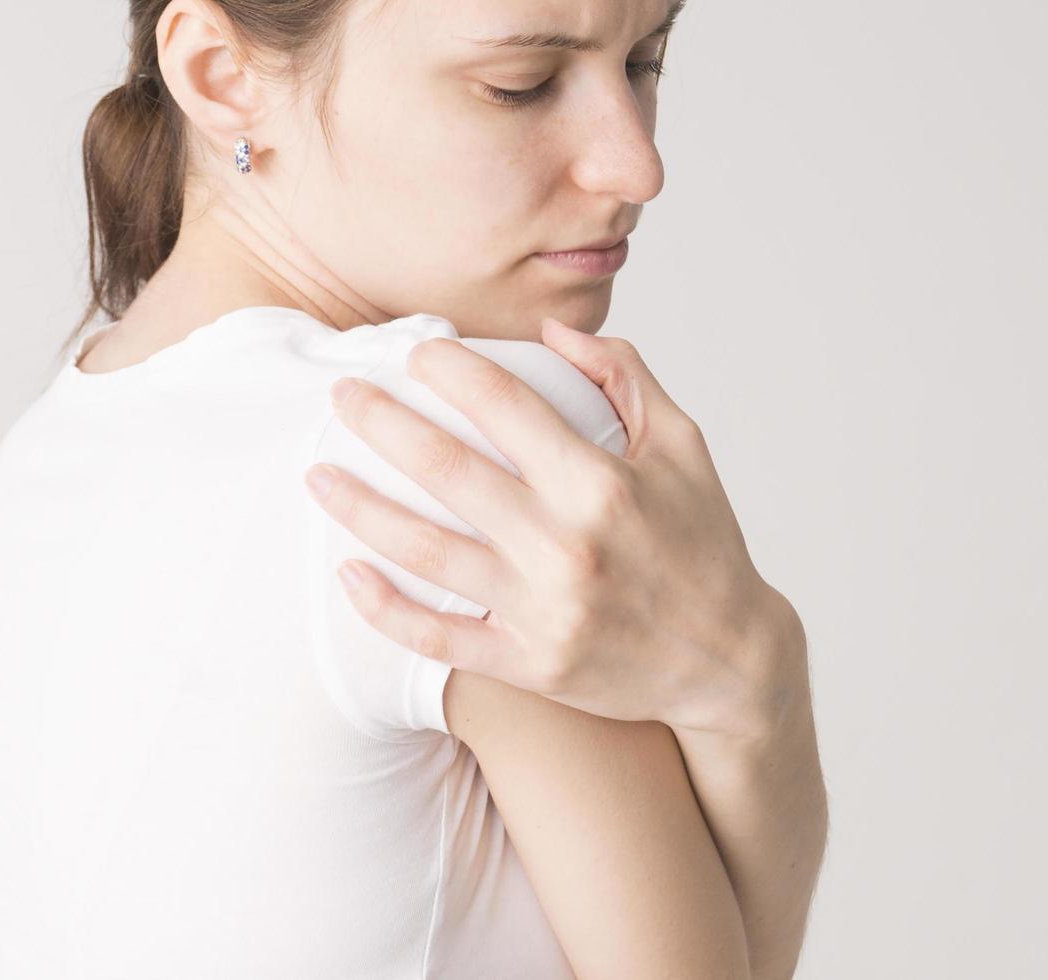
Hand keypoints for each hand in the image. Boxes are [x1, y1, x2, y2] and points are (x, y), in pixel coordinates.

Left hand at [303, 317, 805, 741]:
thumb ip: (624, 377)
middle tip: (340, 397)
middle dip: (381, 424)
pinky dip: (385, 609)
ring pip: (425, 551)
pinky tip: (347, 573)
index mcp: (602, 483)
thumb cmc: (703, 542)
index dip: (450, 370)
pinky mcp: (527, 662)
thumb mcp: (684, 446)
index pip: (505, 406)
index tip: (414, 350)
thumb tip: (552, 330)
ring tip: (317, 477)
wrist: (731, 661)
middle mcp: (566, 544)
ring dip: (360, 509)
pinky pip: (436, 637)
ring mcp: (541, 609)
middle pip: (446, 470)